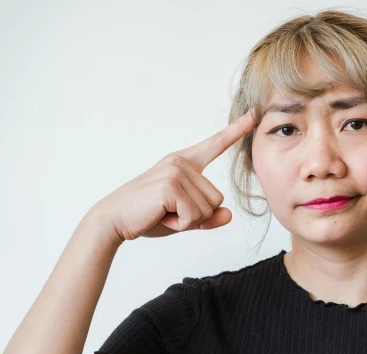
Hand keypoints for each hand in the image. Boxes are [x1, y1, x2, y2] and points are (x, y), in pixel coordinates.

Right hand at [91, 110, 255, 240]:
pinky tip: (161, 216)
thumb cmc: (147, 216)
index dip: (235, 131)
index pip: (215, 145)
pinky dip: (180, 224)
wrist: (113, 220)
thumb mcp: (183, 218)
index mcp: (184, 164)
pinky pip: (194, 215)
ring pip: (208, 208)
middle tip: (169, 212)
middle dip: (197, 216)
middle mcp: (181, 163)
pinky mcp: (170, 186)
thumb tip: (228, 215)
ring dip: (188, 221)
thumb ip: (207, 217)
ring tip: (163, 212)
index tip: (252, 115)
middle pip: (217, 199)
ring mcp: (176, 172)